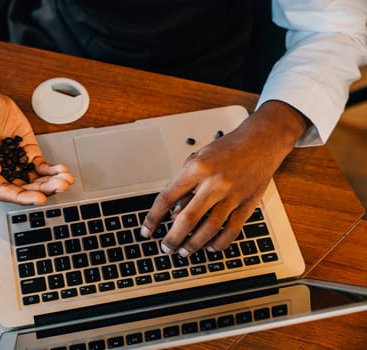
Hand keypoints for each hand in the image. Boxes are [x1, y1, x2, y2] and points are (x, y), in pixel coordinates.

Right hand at [0, 87, 74, 203]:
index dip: (20, 196)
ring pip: (34, 180)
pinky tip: (62, 171)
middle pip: (22, 188)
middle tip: (59, 187)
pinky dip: (52, 171)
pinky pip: (40, 166)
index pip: (1, 189)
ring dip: (50, 183)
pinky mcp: (27, 151)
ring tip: (66, 180)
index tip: (37, 198)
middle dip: (42, 190)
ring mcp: (15, 161)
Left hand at [140, 101, 308, 255]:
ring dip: (194, 244)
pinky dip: (219, 243)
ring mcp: (233, 195)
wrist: (262, 141)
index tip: (146, 230)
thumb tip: (174, 213)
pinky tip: (210, 248)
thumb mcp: (198, 158)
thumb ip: (185, 184)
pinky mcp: (248, 203)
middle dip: (173, 238)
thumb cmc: (227, 149)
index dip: (153, 218)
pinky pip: (231, 230)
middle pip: (187, 219)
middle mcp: (215, 182)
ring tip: (185, 251)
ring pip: (209, 228)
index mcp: (197, 168)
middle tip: (166, 248)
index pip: (167, 198)